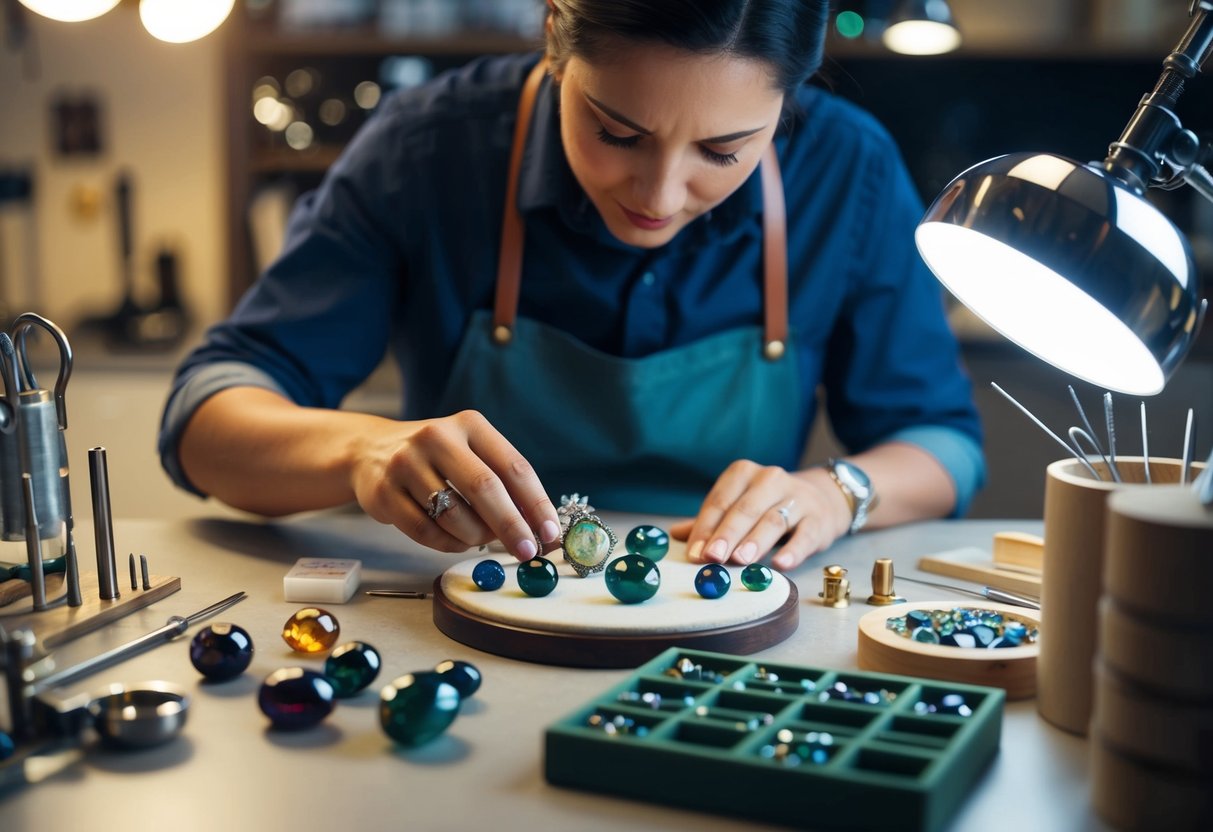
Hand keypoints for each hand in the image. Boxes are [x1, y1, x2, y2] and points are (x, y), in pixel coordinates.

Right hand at [351, 409, 559, 559]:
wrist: (370, 451)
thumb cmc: (437, 458)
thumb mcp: (471, 454)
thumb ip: (504, 485)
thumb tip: (542, 530)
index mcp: (470, 425)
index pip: (514, 467)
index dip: (537, 504)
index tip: (551, 533)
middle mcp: (437, 438)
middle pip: (485, 489)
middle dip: (512, 526)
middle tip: (527, 551)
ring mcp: (406, 463)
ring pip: (455, 515)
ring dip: (476, 537)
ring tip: (480, 539)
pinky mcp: (384, 493)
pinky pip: (426, 532)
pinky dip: (448, 544)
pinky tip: (455, 540)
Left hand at [669, 460, 850, 570]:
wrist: (820, 499)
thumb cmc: (768, 505)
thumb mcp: (738, 506)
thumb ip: (710, 521)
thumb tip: (676, 534)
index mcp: (743, 473)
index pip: (719, 501)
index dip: (705, 528)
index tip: (694, 553)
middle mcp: (770, 479)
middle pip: (744, 510)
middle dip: (726, 535)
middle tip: (712, 557)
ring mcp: (797, 497)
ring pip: (772, 520)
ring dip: (755, 542)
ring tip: (740, 561)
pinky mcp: (818, 519)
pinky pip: (804, 536)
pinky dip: (793, 551)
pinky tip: (781, 565)